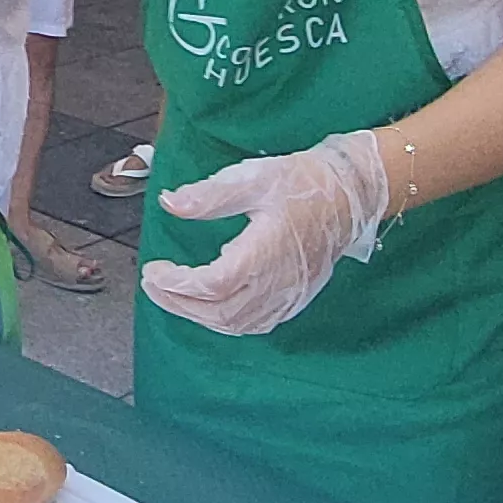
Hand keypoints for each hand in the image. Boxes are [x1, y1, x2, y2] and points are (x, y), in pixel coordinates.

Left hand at [140, 128, 389, 334]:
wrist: (349, 195)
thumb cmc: (302, 182)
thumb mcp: (252, 177)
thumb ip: (209, 195)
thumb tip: (169, 203)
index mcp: (266, 252)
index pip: (212, 284)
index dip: (177, 283)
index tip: (153, 268)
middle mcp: (279, 282)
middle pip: (220, 313)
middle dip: (179, 303)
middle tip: (153, 284)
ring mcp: (290, 296)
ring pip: (236, 325)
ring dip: (199, 316)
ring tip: (174, 294)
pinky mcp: (296, 301)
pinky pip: (255, 325)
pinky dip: (225, 322)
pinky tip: (209, 306)